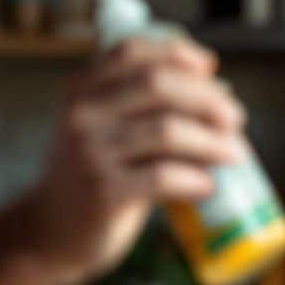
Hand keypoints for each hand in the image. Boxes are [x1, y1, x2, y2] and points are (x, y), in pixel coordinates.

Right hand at [19, 36, 245, 284]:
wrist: (48, 233)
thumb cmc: (92, 176)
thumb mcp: (103, 129)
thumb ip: (143, 106)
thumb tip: (219, 91)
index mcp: (81, 89)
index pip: (133, 51)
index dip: (178, 54)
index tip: (210, 68)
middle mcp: (82, 114)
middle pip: (159, 84)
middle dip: (207, 97)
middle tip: (235, 118)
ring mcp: (91, 153)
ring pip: (168, 129)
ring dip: (213, 140)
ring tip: (236, 153)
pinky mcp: (104, 193)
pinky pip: (164, 176)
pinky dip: (195, 178)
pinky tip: (208, 185)